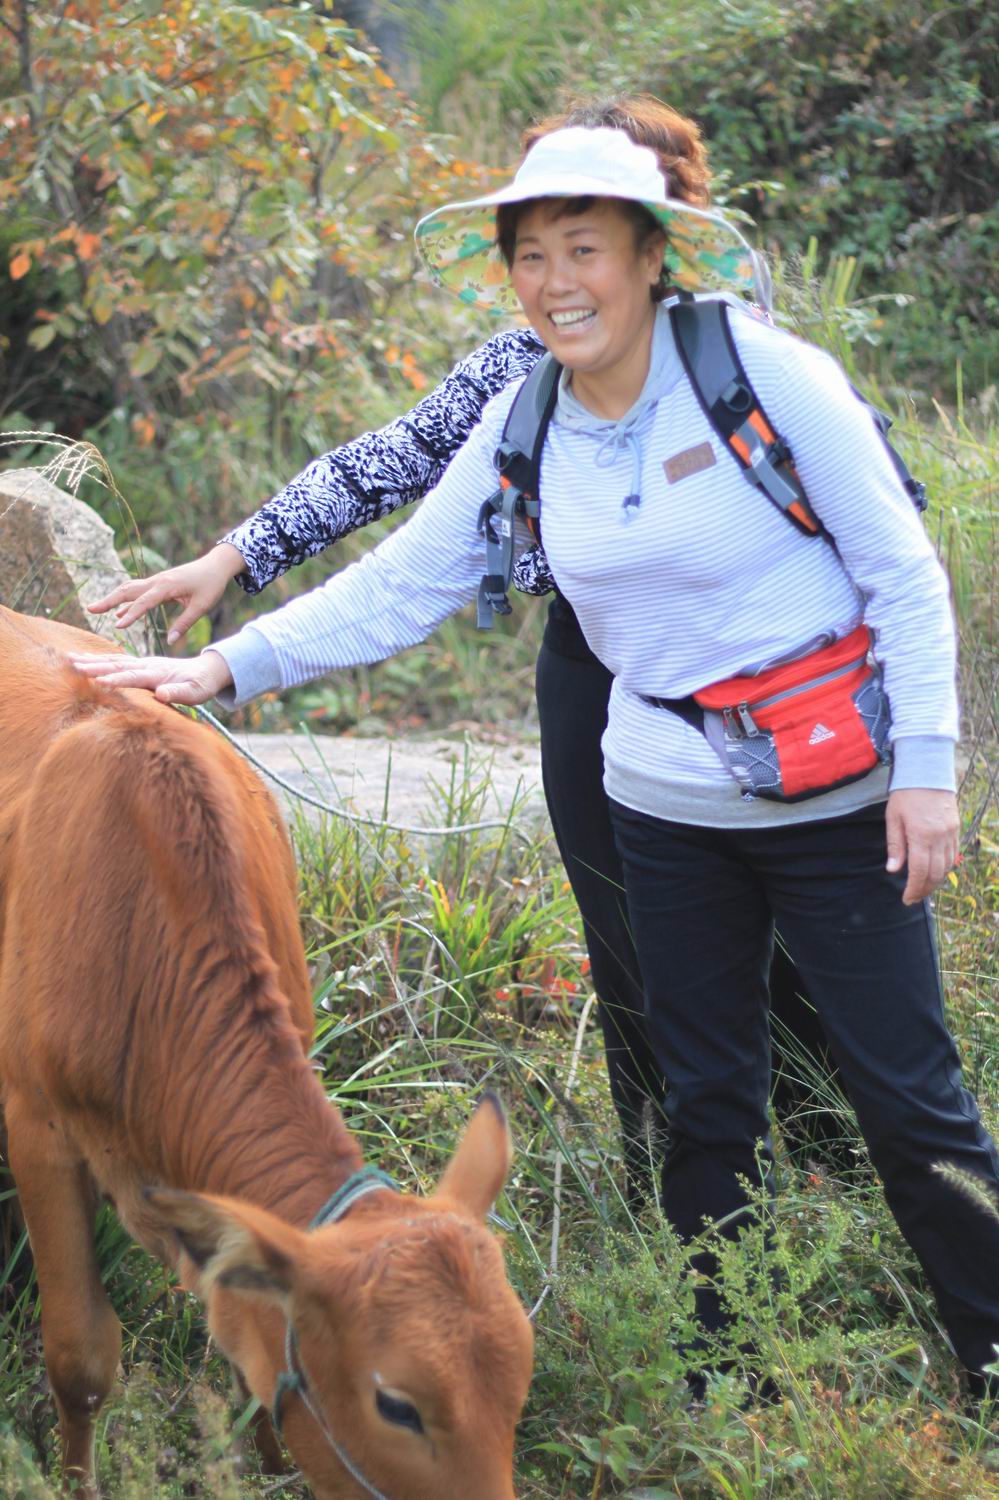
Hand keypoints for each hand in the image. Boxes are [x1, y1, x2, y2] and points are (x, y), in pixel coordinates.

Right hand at [70, 649, 233, 706]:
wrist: (207, 670)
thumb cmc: (201, 685)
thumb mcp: (196, 692)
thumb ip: (179, 693)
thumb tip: (163, 694)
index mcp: (158, 673)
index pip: (133, 676)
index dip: (117, 679)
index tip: (99, 681)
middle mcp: (147, 665)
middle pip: (117, 665)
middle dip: (95, 666)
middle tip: (73, 665)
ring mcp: (143, 663)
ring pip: (114, 660)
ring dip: (92, 660)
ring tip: (70, 658)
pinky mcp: (141, 664)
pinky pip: (117, 660)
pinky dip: (101, 659)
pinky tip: (87, 659)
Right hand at [86, 543, 246, 643]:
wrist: (216, 565)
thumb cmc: (211, 585)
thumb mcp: (202, 607)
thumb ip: (185, 623)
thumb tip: (172, 641)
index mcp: (167, 586)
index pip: (144, 602)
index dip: (131, 615)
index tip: (118, 626)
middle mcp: (157, 581)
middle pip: (127, 590)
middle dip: (108, 600)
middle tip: (90, 610)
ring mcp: (156, 581)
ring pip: (129, 589)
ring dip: (112, 598)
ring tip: (95, 609)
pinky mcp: (159, 584)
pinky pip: (138, 592)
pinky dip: (126, 601)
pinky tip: (119, 613)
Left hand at [885, 788, 959, 904]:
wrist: (928, 772)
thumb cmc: (905, 794)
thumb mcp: (893, 818)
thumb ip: (895, 845)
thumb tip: (893, 870)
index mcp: (921, 836)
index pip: (919, 872)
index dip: (914, 889)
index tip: (907, 899)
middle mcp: (939, 837)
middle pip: (935, 873)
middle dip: (924, 889)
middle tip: (914, 898)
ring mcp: (950, 833)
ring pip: (947, 866)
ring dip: (935, 881)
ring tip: (923, 888)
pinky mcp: (956, 829)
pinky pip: (953, 854)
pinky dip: (945, 867)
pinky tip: (935, 871)